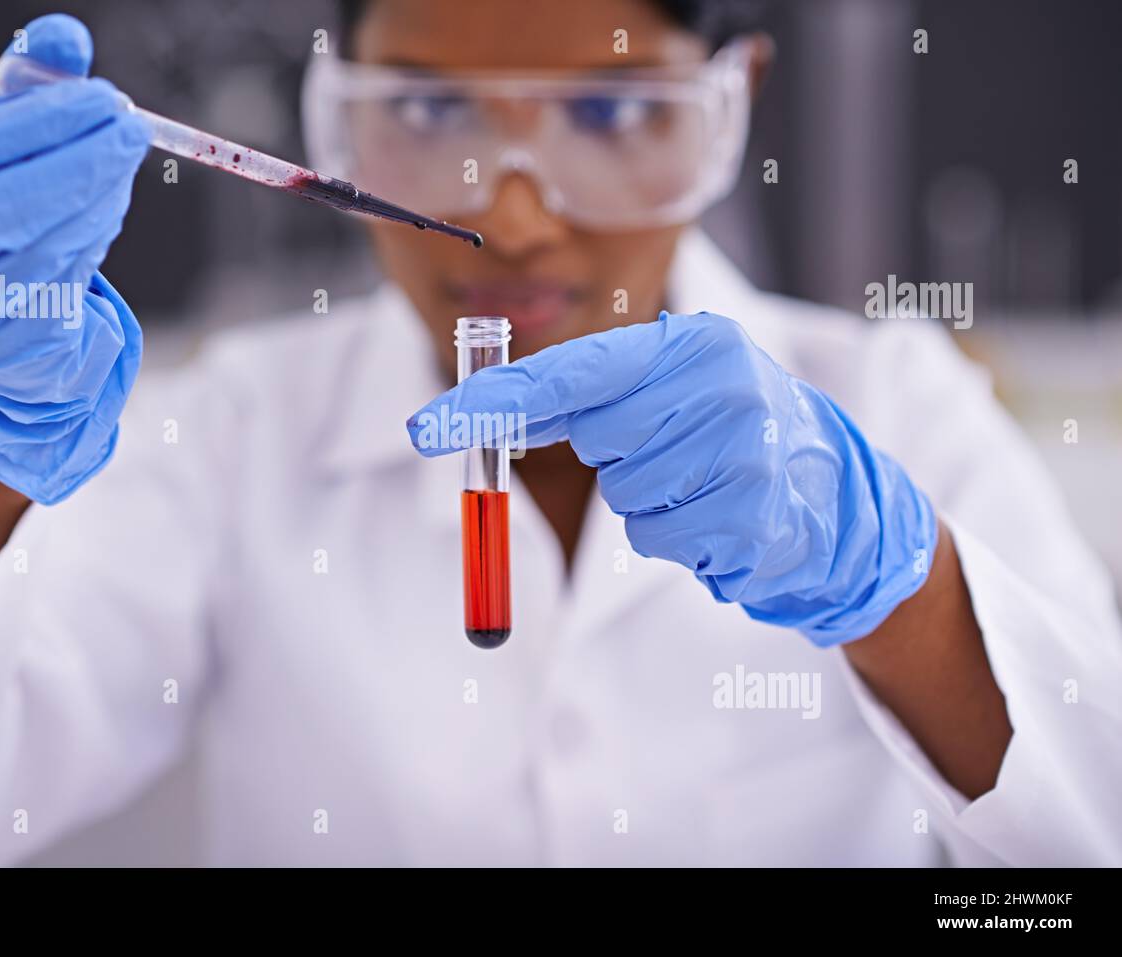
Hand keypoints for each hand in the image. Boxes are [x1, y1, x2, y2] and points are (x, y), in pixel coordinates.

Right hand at [0, 14, 150, 504]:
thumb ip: (20, 94)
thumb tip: (66, 38)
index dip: (19, 125)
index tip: (91, 95)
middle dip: (72, 162)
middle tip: (129, 124)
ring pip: (35, 251)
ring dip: (95, 197)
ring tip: (125, 156)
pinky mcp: (8, 352)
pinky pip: (62, 285)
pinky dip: (93, 236)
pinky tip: (110, 202)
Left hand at [407, 311, 936, 645]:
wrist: (838, 498)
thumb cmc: (730, 440)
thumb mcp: (672, 395)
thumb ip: (590, 398)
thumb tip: (487, 413)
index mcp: (690, 344)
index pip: (570, 374)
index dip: (495, 403)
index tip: (426, 429)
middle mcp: (720, 383)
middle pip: (601, 439)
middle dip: (621, 457)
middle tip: (676, 452)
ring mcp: (744, 447)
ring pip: (629, 496)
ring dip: (654, 507)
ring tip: (709, 488)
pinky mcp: (755, 514)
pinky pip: (663, 540)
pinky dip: (683, 541)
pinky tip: (728, 519)